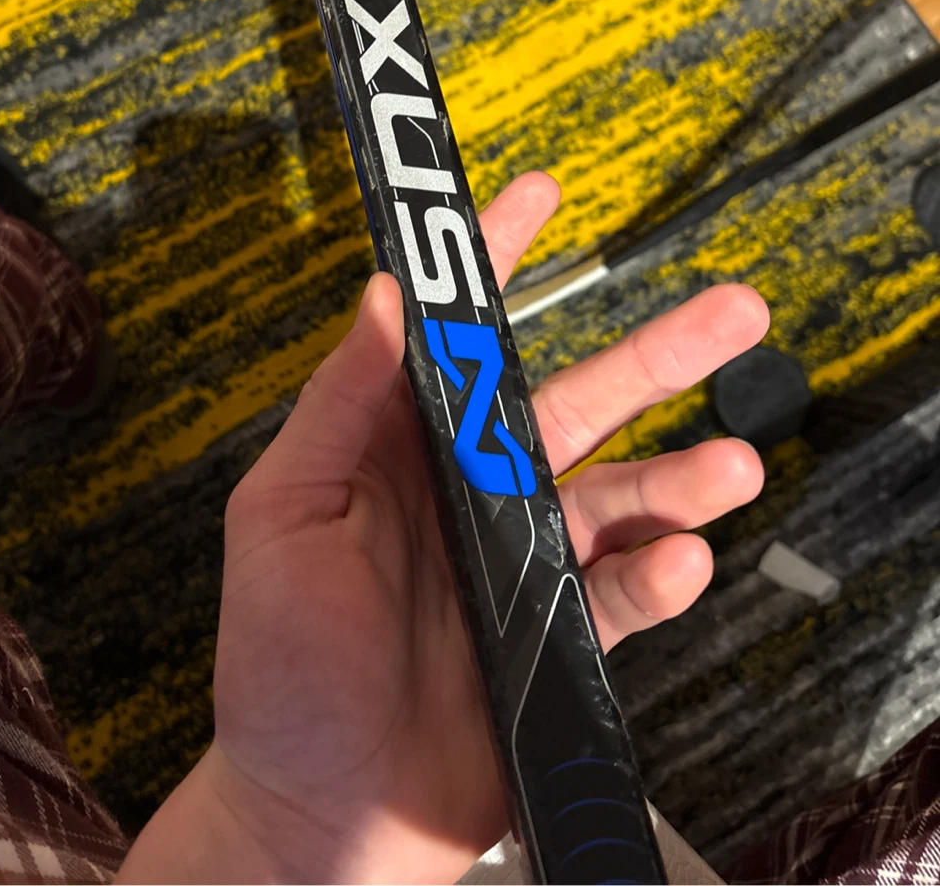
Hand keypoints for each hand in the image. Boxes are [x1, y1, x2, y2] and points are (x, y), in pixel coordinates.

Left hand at [121, 173, 766, 885]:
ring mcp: (520, 561)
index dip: (494, 260)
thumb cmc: (280, 670)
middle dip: (655, 354)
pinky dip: (658, 572)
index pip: (456, 335)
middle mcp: (469, 490)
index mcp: (396, 449)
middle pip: (576, 401)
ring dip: (683, 472)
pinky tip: (684, 558)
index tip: (538, 195)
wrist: (321, 816)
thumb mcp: (282, 518)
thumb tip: (379, 296)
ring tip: (731, 463)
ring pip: (620, 491)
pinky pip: (624, 589)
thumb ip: (338, 407)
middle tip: (730, 312)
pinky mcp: (558, 633)